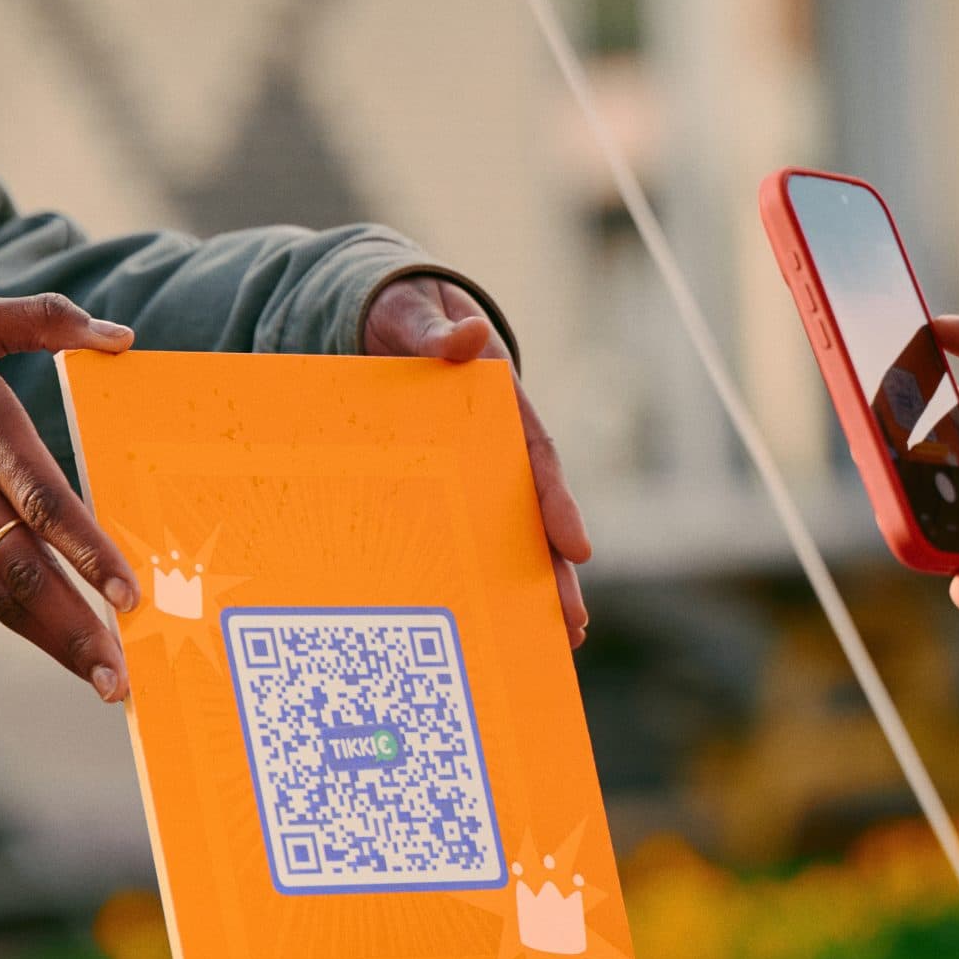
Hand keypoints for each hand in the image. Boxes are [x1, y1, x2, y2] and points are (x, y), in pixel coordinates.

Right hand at [0, 293, 139, 699]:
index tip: (128, 592)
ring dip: (57, 643)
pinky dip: (25, 628)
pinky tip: (65, 653)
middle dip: (77, 628)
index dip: (85, 549)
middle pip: (26, 571)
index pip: (42, 499)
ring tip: (107, 686)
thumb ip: (47, 320)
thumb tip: (123, 336)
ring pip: (4, 599)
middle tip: (124, 679)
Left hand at [363, 275, 594, 644]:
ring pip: (508, 535)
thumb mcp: (411, 317)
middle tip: (574, 623)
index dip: (558, 503)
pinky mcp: (445, 489)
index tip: (578, 545)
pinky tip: (490, 620)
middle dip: (557, 569)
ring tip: (556, 641)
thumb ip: (435, 330)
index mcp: (500, 404)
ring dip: (532, 586)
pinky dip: (481, 576)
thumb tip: (465, 333)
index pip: (537, 458)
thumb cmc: (404, 319)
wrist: (381, 322)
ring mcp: (473, 471)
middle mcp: (496, 445)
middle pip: (534, 513)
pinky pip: (464, 535)